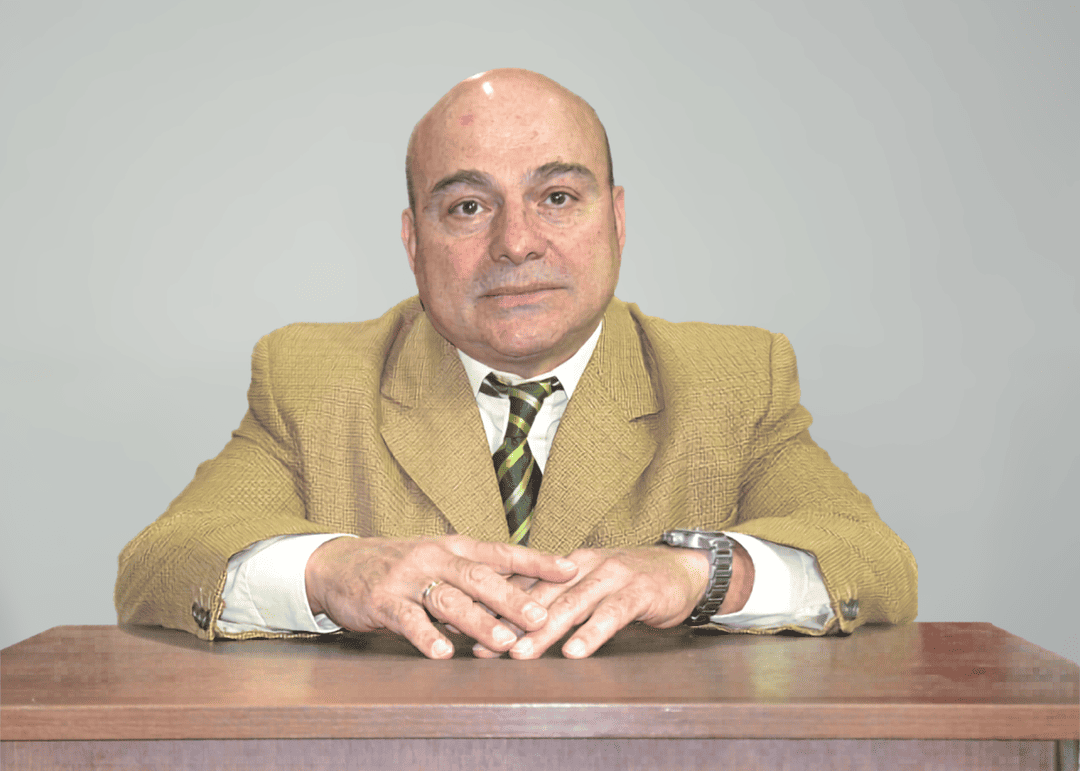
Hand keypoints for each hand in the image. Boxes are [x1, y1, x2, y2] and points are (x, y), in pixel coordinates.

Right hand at [304, 535, 578, 658]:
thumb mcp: (441, 563)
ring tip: (504, 641)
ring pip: (450, 600)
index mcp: (456, 548)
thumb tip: (527, 594)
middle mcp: (436, 558)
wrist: (341, 564)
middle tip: (542, 618)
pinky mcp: (383, 600)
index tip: (571, 569)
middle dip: (514, 599)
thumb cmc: (402, 567)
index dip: (537, 561)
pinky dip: (426, 636)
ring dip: (479, 622)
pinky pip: (408, 619)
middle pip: (480, 577)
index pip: (503, 552)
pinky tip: (442, 653)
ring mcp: (409, 578)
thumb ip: (477, 579)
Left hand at [475, 541, 753, 659]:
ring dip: (545, 631)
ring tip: (522, 653)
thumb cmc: (628, 583)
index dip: (496, 607)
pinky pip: (612, 614)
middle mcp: (583, 565)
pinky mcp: (638, 591)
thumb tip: (508, 623)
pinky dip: (592, 633)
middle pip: (541, 596)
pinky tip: (576, 651)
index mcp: (565, 564)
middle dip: (511, 623)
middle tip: (484, 647)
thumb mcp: (586, 586)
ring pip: (571, 605)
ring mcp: (611, 575)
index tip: (468, 629)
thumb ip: (554, 600)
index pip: (525, 585)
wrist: (682, 569)